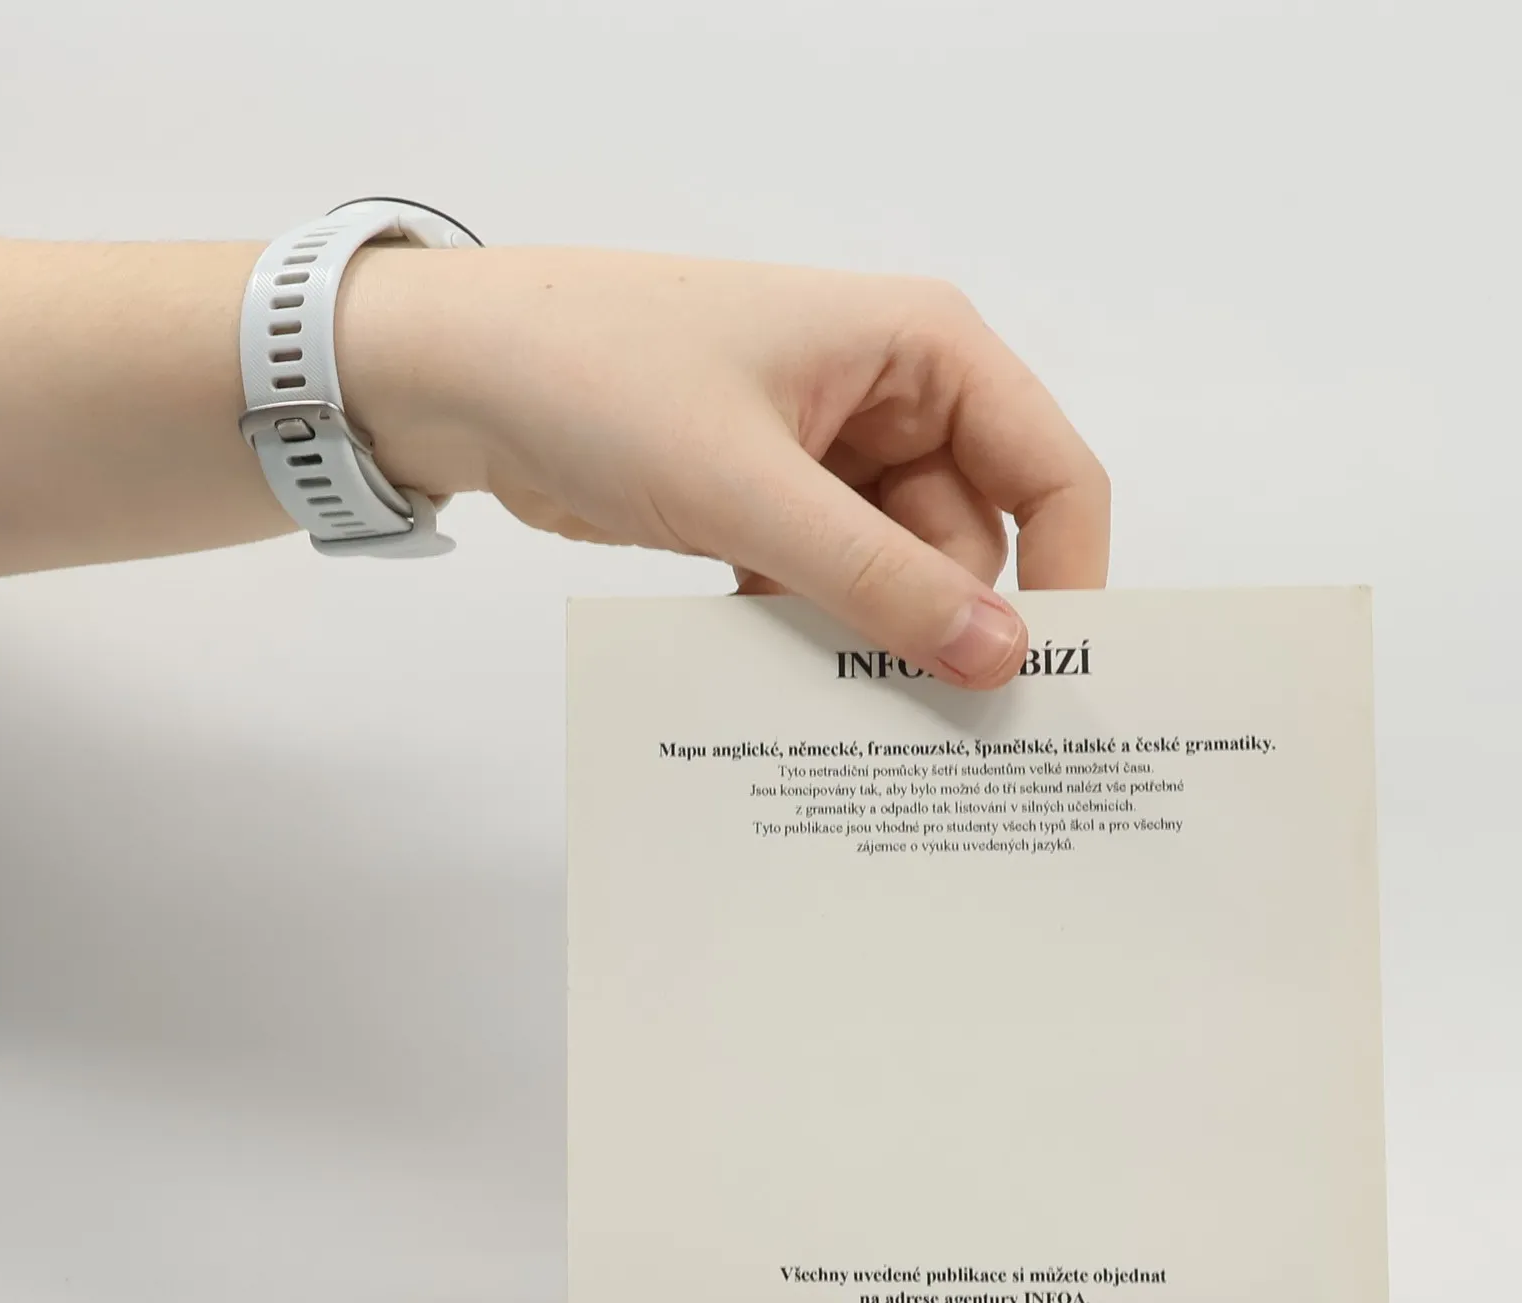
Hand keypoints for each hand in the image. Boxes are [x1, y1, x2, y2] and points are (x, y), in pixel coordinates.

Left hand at [341, 248, 1109, 688]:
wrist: (452, 375)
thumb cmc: (599, 378)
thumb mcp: (749, 489)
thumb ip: (877, 580)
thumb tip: (1000, 660)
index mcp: (923, 351)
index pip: (1050, 473)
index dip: (1069, 581)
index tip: (1051, 688)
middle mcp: (895, 400)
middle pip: (975, 545)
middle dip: (946, 630)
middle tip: (926, 733)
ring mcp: (833, 459)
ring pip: (899, 579)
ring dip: (871, 643)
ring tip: (845, 718)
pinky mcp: (776, 508)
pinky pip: (833, 590)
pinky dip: (814, 637)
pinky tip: (786, 689)